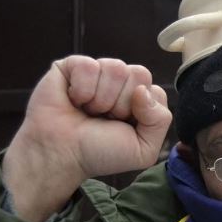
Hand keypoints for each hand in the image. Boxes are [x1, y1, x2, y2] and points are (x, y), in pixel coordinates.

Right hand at [3, 56, 171, 221]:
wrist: (62, 155)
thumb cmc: (100, 153)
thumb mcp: (144, 149)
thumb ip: (160, 120)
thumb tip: (143, 90)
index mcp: (139, 100)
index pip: (156, 91)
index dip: (142, 111)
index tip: (124, 126)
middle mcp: (121, 84)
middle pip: (140, 74)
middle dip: (122, 104)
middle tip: (104, 118)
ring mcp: (98, 73)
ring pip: (116, 67)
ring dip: (101, 98)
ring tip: (88, 111)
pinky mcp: (73, 66)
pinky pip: (89, 65)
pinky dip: (82, 89)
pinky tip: (74, 101)